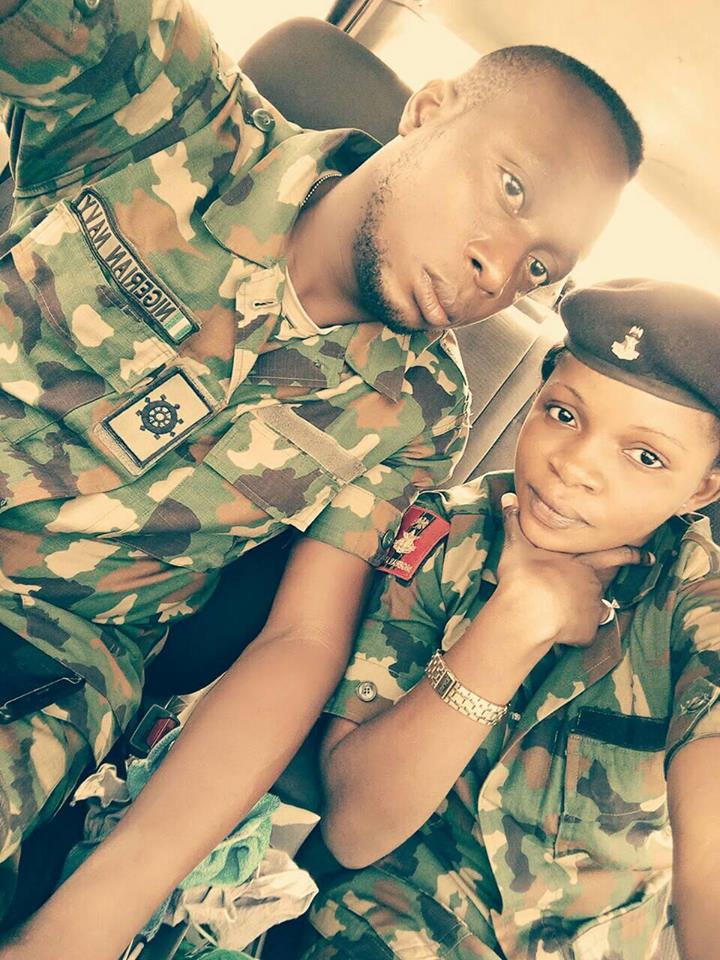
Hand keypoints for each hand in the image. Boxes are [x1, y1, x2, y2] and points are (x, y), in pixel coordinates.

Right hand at [494, 493, 652, 649]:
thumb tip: (507, 496)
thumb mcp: (516, 544)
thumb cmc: (525, 575)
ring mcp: (591, 608)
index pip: (612, 552)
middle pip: (613, 573)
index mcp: (580, 561)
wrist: (530, 611)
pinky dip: (579, 633)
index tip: (649, 552)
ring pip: (600, 607)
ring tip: (589, 611)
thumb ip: (513, 521)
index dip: (631, 552)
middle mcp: (592, 582)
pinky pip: (586, 633)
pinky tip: (566, 634)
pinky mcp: (586, 631)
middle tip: (649, 560)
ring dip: (596, 606)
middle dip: (632, 565)